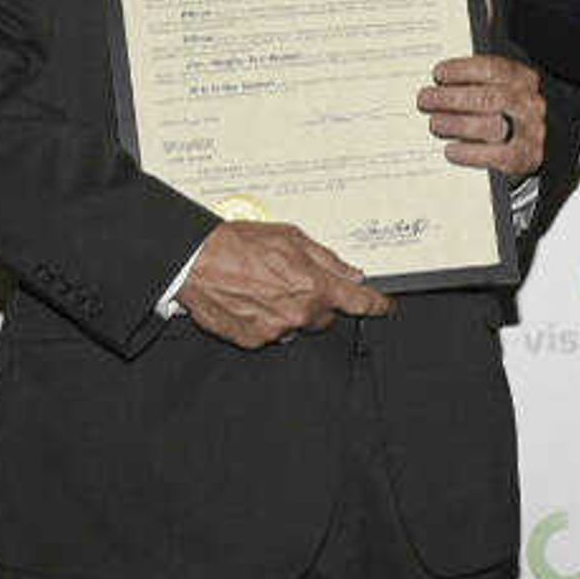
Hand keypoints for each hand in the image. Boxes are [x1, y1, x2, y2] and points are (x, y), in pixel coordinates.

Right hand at [175, 220, 391, 347]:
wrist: (195, 261)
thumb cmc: (237, 244)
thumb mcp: (291, 238)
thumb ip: (327, 259)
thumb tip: (351, 274)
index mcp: (314, 286)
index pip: (359, 303)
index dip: (376, 305)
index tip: (383, 307)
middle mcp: (299, 313)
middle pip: (325, 317)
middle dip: (318, 302)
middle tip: (293, 282)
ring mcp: (276, 330)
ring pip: (297, 326)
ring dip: (288, 311)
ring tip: (263, 288)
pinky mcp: (254, 341)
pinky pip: (271, 334)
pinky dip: (265, 320)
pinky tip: (249, 300)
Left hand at [419, 53, 547, 177]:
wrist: (545, 141)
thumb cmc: (512, 111)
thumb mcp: (503, 88)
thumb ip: (477, 83)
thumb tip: (439, 86)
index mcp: (523, 79)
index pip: (493, 69)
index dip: (463, 70)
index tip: (439, 74)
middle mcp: (529, 104)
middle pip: (489, 98)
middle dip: (452, 98)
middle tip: (426, 100)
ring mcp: (530, 132)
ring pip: (491, 127)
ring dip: (457, 124)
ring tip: (435, 123)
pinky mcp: (524, 158)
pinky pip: (496, 156)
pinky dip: (469, 154)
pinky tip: (451, 151)